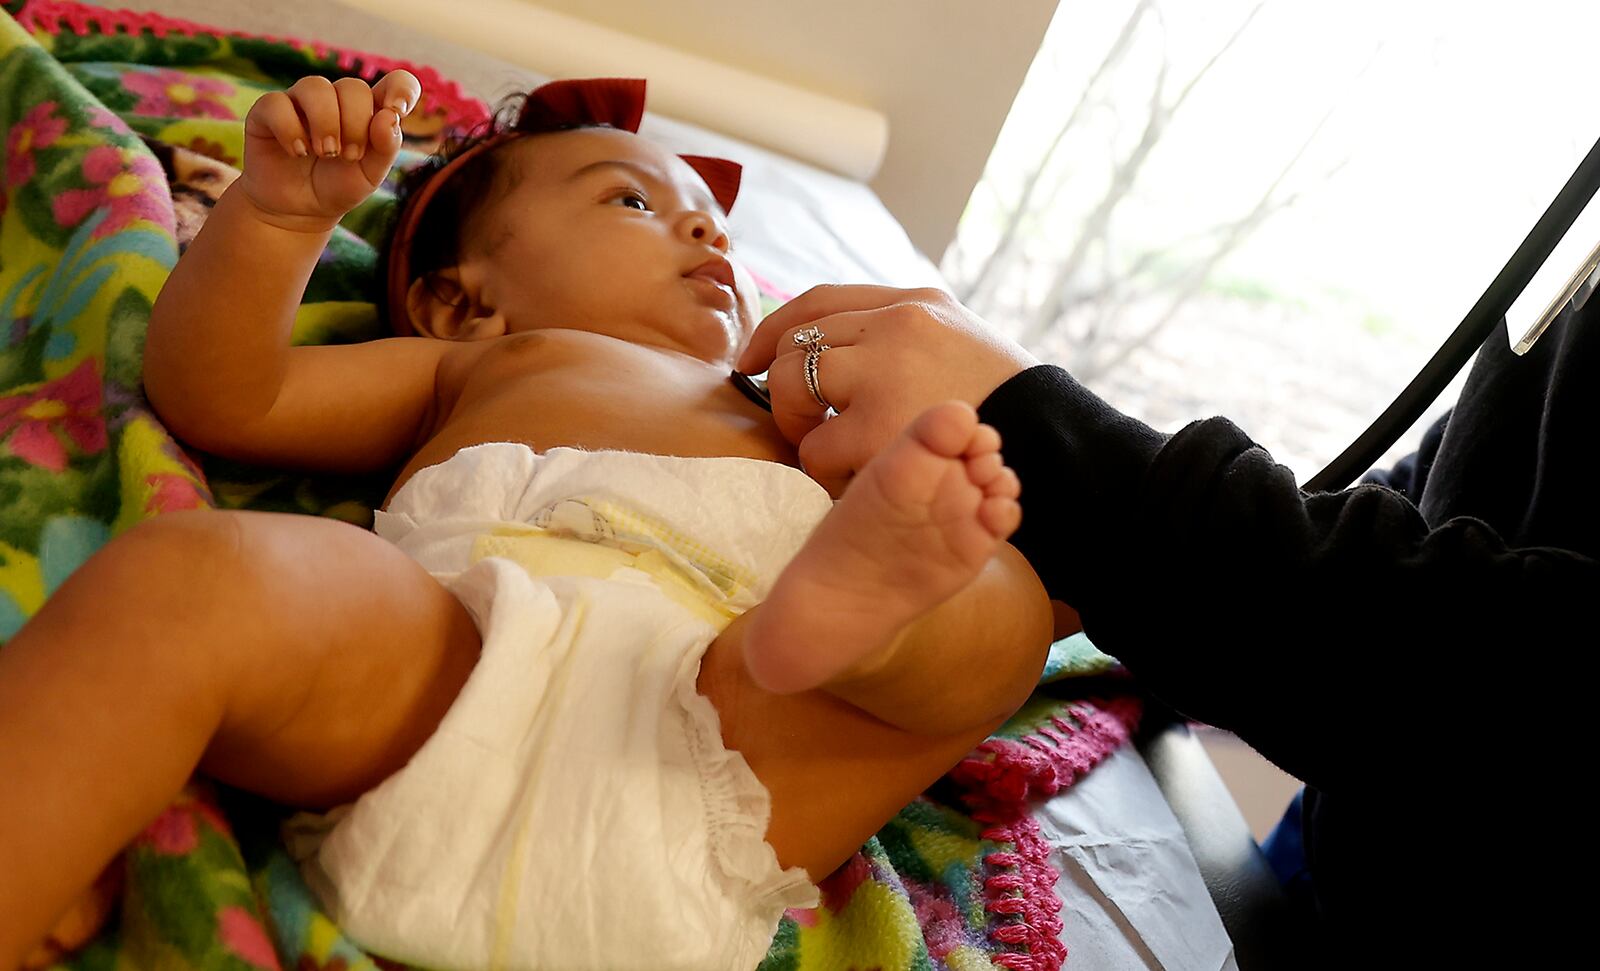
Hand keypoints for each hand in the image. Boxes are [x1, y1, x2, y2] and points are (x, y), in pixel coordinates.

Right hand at [239, 71, 421, 232]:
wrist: (297, 211)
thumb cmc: (338, 187)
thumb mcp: (370, 175)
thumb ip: (386, 146)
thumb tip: (389, 116)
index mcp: (369, 111)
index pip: (395, 82)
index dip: (401, 87)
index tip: (397, 110)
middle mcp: (336, 99)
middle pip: (353, 87)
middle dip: (355, 124)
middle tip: (349, 156)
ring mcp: (300, 101)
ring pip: (315, 86)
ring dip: (325, 122)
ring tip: (325, 153)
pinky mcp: (268, 111)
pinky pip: (277, 102)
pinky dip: (290, 129)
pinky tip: (298, 152)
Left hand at [737, 285, 1037, 494]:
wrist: (1054, 443)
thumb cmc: (1007, 403)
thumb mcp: (962, 339)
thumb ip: (906, 331)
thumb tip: (838, 340)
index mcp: (915, 302)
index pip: (819, 301)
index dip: (773, 330)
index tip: (751, 360)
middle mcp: (896, 327)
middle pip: (795, 345)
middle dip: (782, 387)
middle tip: (803, 421)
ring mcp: (886, 374)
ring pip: (792, 388)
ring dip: (798, 424)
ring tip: (829, 446)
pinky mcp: (880, 429)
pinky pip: (817, 447)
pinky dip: (824, 466)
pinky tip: (851, 474)